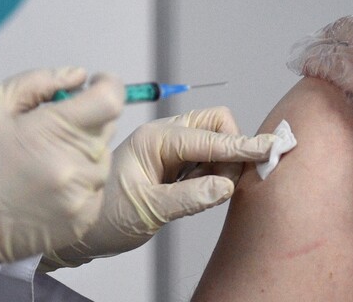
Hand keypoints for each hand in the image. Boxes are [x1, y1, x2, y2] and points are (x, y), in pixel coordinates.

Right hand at [0, 67, 124, 261]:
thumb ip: (43, 81)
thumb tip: (79, 78)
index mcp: (57, 133)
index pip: (111, 99)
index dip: (106, 85)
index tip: (93, 85)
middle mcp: (76, 169)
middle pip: (106, 128)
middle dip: (85, 119)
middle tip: (47, 127)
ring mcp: (80, 200)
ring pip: (101, 161)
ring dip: (82, 152)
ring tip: (40, 160)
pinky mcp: (80, 224)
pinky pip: (94, 191)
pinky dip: (78, 183)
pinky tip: (44, 184)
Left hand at [40, 107, 275, 269]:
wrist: (82, 230)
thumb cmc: (104, 217)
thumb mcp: (146, 211)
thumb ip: (187, 198)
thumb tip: (226, 185)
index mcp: (153, 140)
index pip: (207, 137)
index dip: (241, 145)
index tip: (270, 148)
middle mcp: (162, 137)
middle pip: (215, 123)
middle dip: (231, 147)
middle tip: (224, 182)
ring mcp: (168, 149)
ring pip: (213, 139)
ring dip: (222, 162)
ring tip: (202, 191)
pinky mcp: (172, 164)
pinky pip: (205, 157)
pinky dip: (213, 170)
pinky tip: (198, 191)